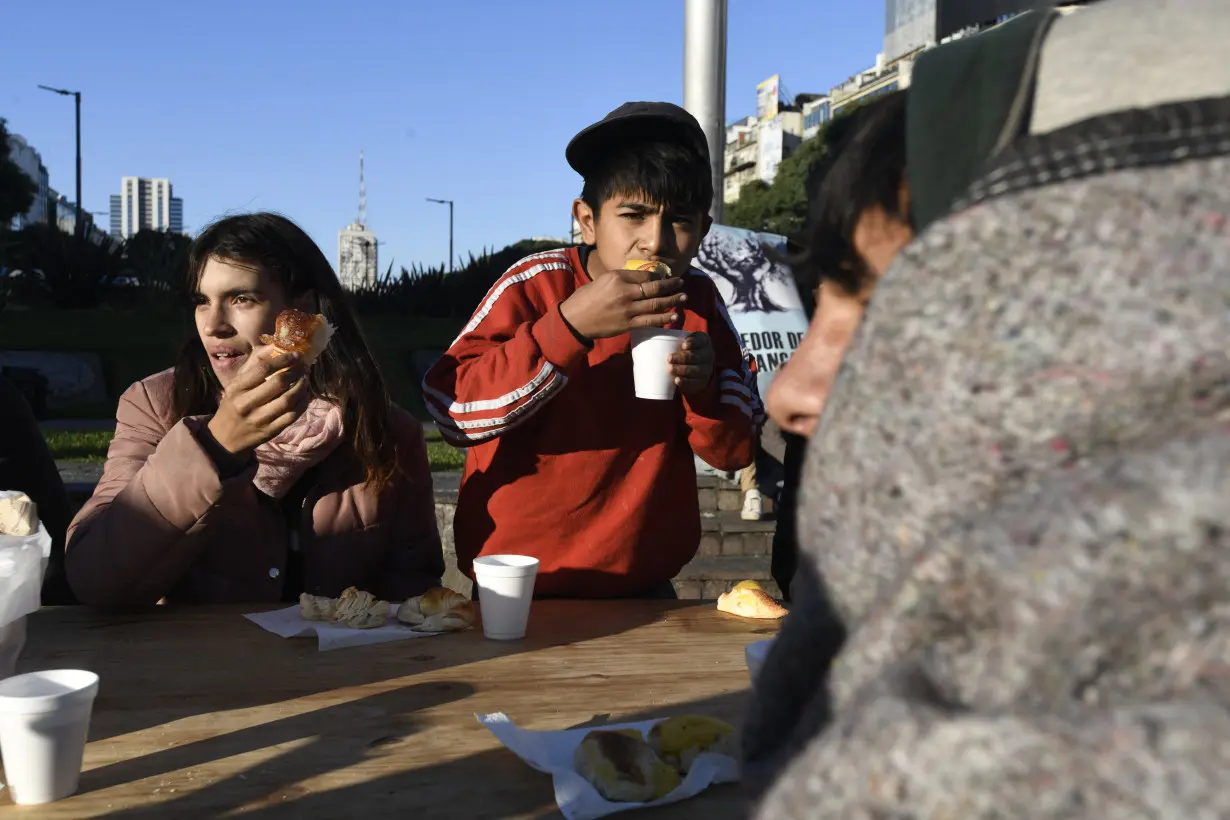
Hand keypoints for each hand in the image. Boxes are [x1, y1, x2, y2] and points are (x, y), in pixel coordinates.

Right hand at [207, 349, 309, 457]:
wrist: (225, 437)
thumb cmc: (234, 403)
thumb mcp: (237, 382)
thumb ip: (255, 363)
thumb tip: (276, 345)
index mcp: (237, 388)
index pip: (263, 369)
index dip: (283, 360)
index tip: (296, 355)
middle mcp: (246, 403)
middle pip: (278, 383)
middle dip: (296, 372)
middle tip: (304, 367)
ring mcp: (259, 419)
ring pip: (288, 400)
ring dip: (302, 387)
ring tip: (306, 380)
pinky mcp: (270, 431)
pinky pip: (292, 416)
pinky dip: (303, 403)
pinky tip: (305, 395)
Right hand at [559, 268, 686, 340]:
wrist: (574, 320)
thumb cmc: (586, 298)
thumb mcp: (602, 280)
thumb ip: (621, 279)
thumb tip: (640, 279)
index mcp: (617, 278)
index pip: (645, 275)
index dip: (659, 276)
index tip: (666, 277)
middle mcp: (624, 292)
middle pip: (654, 288)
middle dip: (671, 286)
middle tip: (681, 284)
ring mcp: (627, 309)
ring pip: (656, 304)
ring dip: (672, 301)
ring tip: (684, 298)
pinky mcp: (627, 324)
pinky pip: (650, 321)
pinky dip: (664, 318)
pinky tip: (674, 316)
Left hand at [668, 332, 714, 394]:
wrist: (696, 371)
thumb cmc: (683, 351)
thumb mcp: (681, 341)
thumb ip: (671, 335)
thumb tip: (649, 326)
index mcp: (704, 341)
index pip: (702, 340)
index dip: (694, 342)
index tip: (683, 345)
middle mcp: (708, 354)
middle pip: (698, 356)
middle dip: (684, 357)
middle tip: (669, 358)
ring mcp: (707, 369)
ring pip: (696, 370)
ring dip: (683, 370)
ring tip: (670, 369)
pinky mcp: (702, 382)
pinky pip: (695, 383)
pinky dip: (686, 382)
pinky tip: (677, 381)